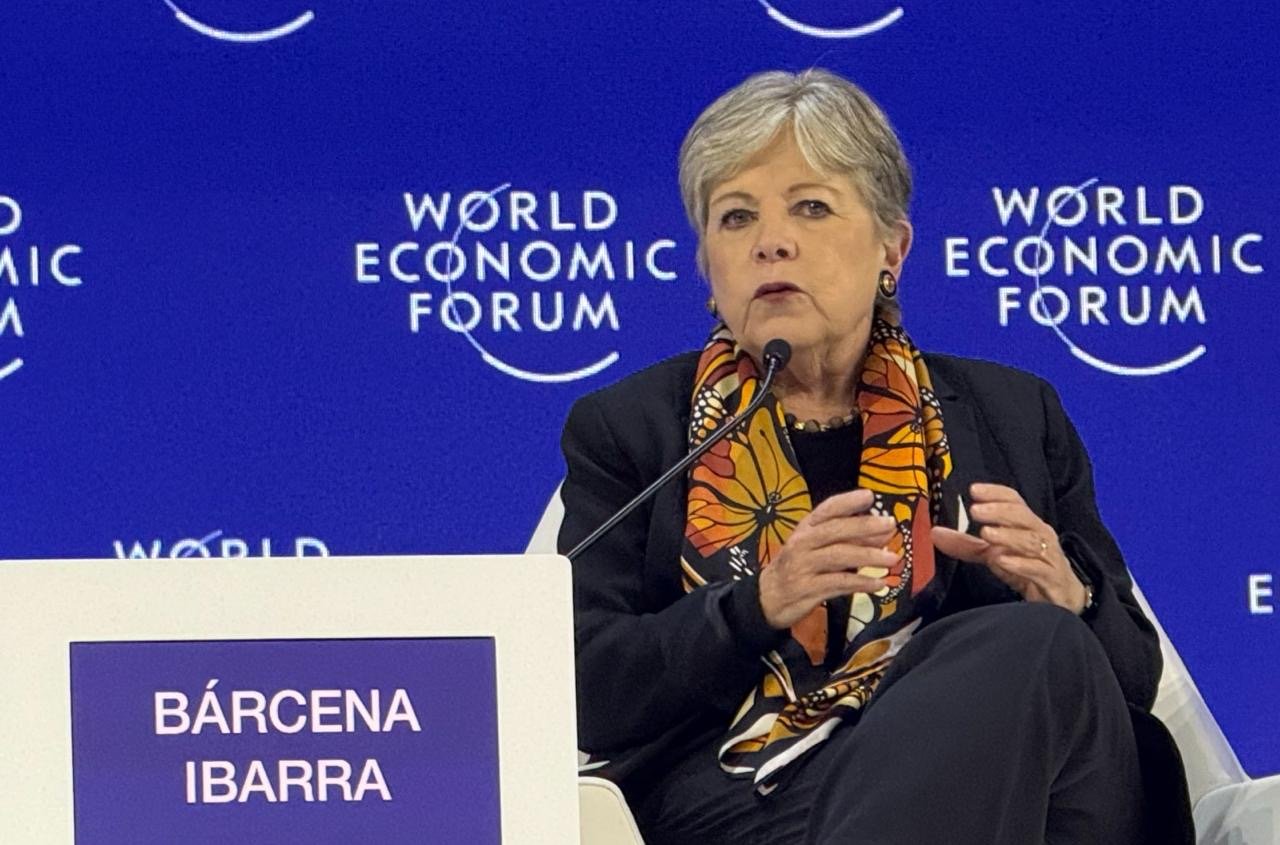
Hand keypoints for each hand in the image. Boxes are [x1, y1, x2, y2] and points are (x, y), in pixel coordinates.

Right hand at [759, 488, 896, 629]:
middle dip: (864, 526)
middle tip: (890, 525)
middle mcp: (803, 543)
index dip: (847, 501)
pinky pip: (838, 583)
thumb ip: (848, 539)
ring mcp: (803, 566)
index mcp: (805, 529)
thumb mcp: (817, 548)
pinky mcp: (807, 589)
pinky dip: (860, 583)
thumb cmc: (797, 567)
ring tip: (892, 558)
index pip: (826, 509)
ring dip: (868, 555)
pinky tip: (878, 583)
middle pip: (835, 530)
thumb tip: (883, 533)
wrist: (767, 598)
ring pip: (838, 556)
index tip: (869, 496)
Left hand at [931, 483, 1087, 613]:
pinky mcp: (1052, 580)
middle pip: (1023, 517)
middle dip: (999, 512)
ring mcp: (1049, 557)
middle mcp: (1041, 536)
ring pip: (1031, 541)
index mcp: (1027, 525)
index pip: (1015, 501)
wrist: (1061, 600)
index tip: (973, 490)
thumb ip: (966, 545)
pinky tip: (1002, 560)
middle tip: (975, 511)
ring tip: (985, 533)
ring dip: (1007, 536)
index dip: (996, 493)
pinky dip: (1020, 564)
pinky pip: (1038, 569)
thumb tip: (935, 533)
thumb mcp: (994, 555)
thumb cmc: (1028, 570)